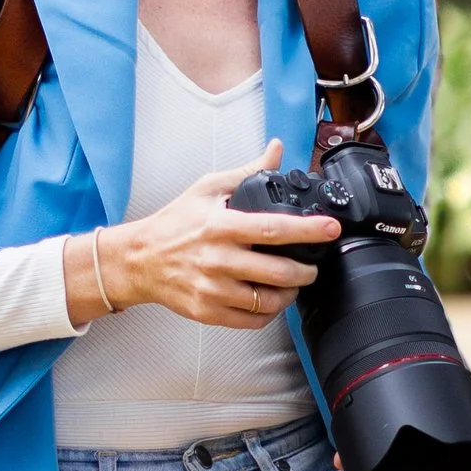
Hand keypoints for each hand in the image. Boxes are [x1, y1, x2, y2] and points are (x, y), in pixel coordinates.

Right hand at [67, 140, 340, 331]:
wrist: (139, 259)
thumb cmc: (174, 223)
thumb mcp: (207, 189)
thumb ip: (246, 172)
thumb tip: (277, 150)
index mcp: (221, 226)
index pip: (275, 229)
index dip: (309, 230)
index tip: (330, 229)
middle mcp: (218, 260)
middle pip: (279, 272)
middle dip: (306, 271)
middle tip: (313, 265)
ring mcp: (213, 290)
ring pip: (268, 301)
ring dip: (290, 293)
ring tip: (293, 283)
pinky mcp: (208, 312)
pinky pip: (251, 320)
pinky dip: (268, 312)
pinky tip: (270, 299)